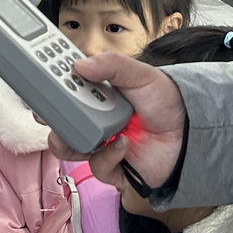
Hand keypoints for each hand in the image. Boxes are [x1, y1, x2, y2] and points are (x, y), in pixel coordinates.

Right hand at [49, 55, 184, 194]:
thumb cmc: (167, 102)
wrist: (191, 131)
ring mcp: (103, 146)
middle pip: (61, 122)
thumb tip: (81, 64)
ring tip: (77, 133)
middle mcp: (97, 121)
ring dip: (68, 141)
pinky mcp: (114, 168)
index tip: (40, 84)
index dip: (51, 91)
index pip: (67, 93)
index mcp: (99, 97)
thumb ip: (113, 65)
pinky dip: (108, 156)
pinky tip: (123, 144)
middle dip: (50, 119)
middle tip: (46, 112)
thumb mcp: (141, 74)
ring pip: (70, 149)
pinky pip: (98, 167)